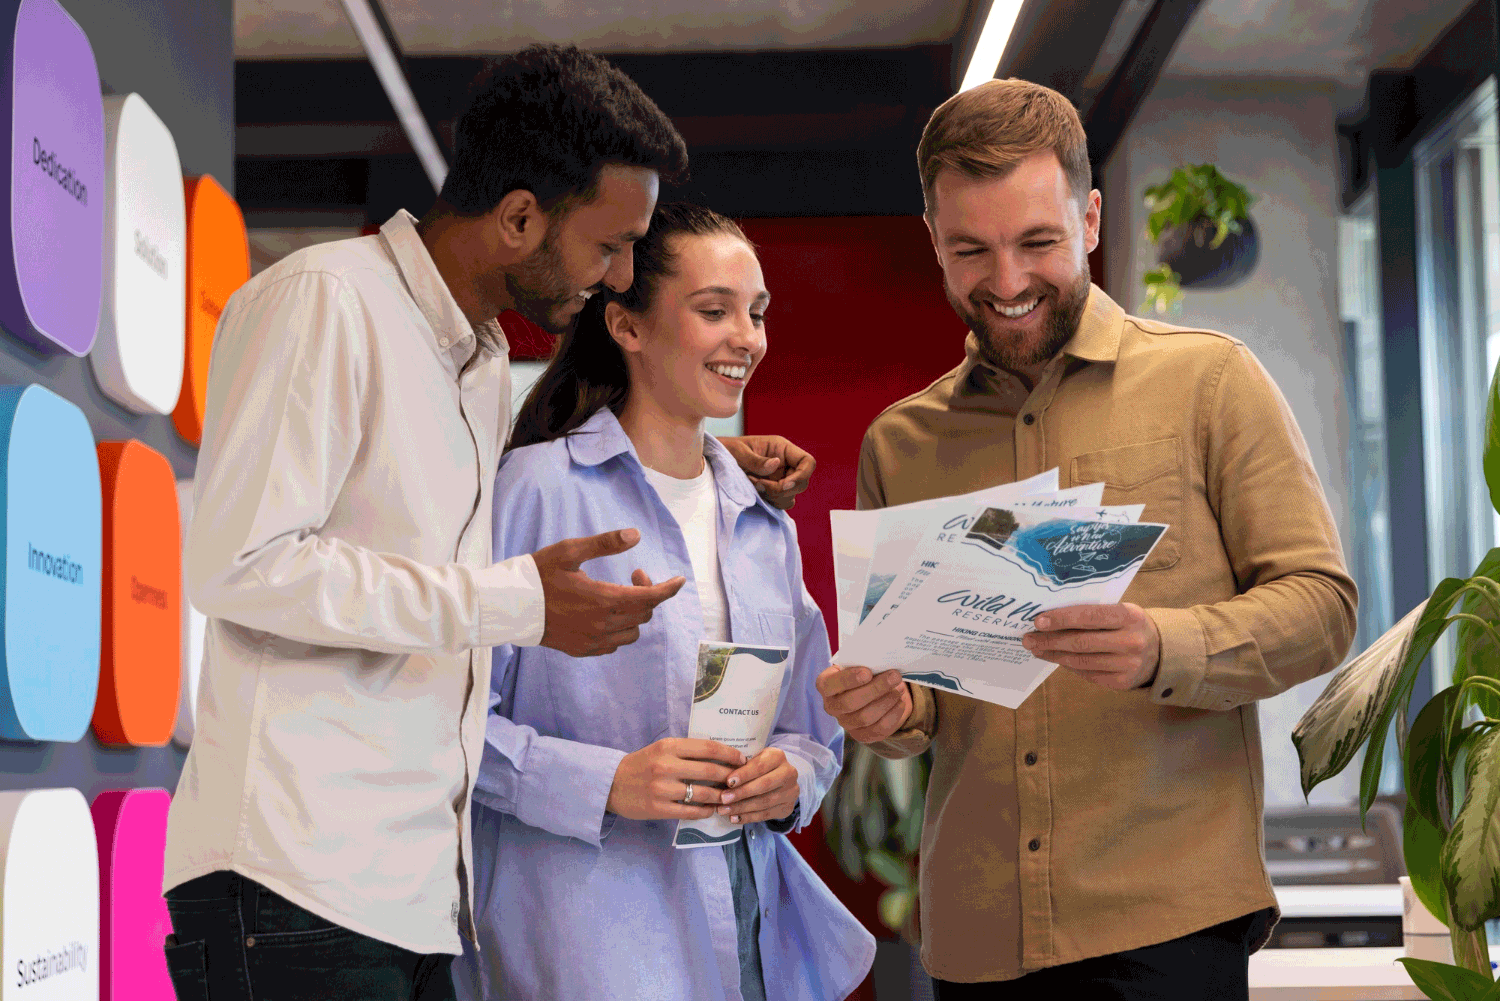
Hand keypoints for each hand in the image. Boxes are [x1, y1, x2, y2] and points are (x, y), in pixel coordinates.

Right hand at [531, 528, 684, 656]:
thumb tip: (635, 535)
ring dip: (635, 613)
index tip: (679, 580)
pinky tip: (606, 614)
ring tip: (619, 595)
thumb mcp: (570, 551)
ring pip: (632, 632)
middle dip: (647, 593)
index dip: (668, 589)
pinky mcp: (582, 650)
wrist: (510, 606)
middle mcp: (601, 625)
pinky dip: (619, 629)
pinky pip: (614, 643)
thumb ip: (605, 544)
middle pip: (644, 613)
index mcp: (602, 600)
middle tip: (634, 574)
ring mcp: (592, 641)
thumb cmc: (539, 574)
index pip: (649, 598)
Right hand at [607, 738, 745, 820]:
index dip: (730, 754)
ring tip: (730, 797)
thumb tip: (721, 756)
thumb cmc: (641, 764)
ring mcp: (662, 789)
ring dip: (721, 796)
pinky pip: (691, 811)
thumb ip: (686, 751)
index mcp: (669, 746)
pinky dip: (706, 811)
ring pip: (704, 794)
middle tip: (742, 781)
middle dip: (731, 777)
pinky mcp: (659, 808)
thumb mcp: (661, 749)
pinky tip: (712, 809)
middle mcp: (666, 765)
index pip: (708, 748)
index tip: (742, 759)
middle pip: (710, 771)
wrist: (611, 783)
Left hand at [717, 435, 815, 509]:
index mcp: (782, 449)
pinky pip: (781, 502)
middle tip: (760, 486)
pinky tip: (754, 493)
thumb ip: (756, 460)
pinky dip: (771, 502)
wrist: (715, 462)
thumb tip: (776, 464)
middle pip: (802, 482)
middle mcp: (785, 464)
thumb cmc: (727, 450)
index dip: (802, 475)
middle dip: (783, 490)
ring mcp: (780, 479)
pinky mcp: (773, 491)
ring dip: (775, 497)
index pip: (808, 462)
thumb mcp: (738, 451)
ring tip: (753, 486)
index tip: (784, 484)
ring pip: (792, 495)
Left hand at [717, 747, 798, 824]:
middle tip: (723, 798)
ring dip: (742, 807)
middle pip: (764, 785)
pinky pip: (766, 814)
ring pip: (764, 802)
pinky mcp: (787, 807)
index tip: (728, 782)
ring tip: (724, 810)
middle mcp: (789, 773)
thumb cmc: (759, 767)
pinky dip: (748, 817)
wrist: (780, 780)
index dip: (744, 774)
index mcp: (778, 756)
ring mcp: (791, 792)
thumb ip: (741, 766)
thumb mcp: (753, 759)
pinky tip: (734, 818)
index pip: (760, 766)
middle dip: (741, 793)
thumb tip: (719, 776)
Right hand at [814, 665, 911, 742]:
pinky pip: (878, 729)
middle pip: (850, 703)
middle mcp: (831, 706)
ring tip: (900, 688)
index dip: (847, 679)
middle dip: (875, 689)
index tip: (867, 672)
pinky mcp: (861, 735)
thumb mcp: (859, 662)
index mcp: (825, 685)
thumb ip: (865, 661)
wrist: (869, 689)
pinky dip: (893, 715)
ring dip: (886, 701)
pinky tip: (901, 702)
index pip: (829, 684)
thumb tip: (883, 662)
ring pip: (865, 717)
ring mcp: (846, 723)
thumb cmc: (862, 670)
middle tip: (894, 676)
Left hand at [1021, 603, 1160, 689]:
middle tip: (1028, 638)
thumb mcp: (1120, 610)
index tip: (1038, 621)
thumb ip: (1093, 611)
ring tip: (1036, 648)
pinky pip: (1087, 673)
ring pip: (1080, 660)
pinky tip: (1055, 657)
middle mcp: (1130, 641)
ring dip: (1054, 654)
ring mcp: (1127, 664)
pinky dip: (1068, 665)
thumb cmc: (1129, 625)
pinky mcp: (1121, 682)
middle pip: (1081, 642)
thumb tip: (1050, 616)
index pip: (1089, 616)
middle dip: (1050, 640)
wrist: (1159, 651)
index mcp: (1129, 616)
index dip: (1061, 619)